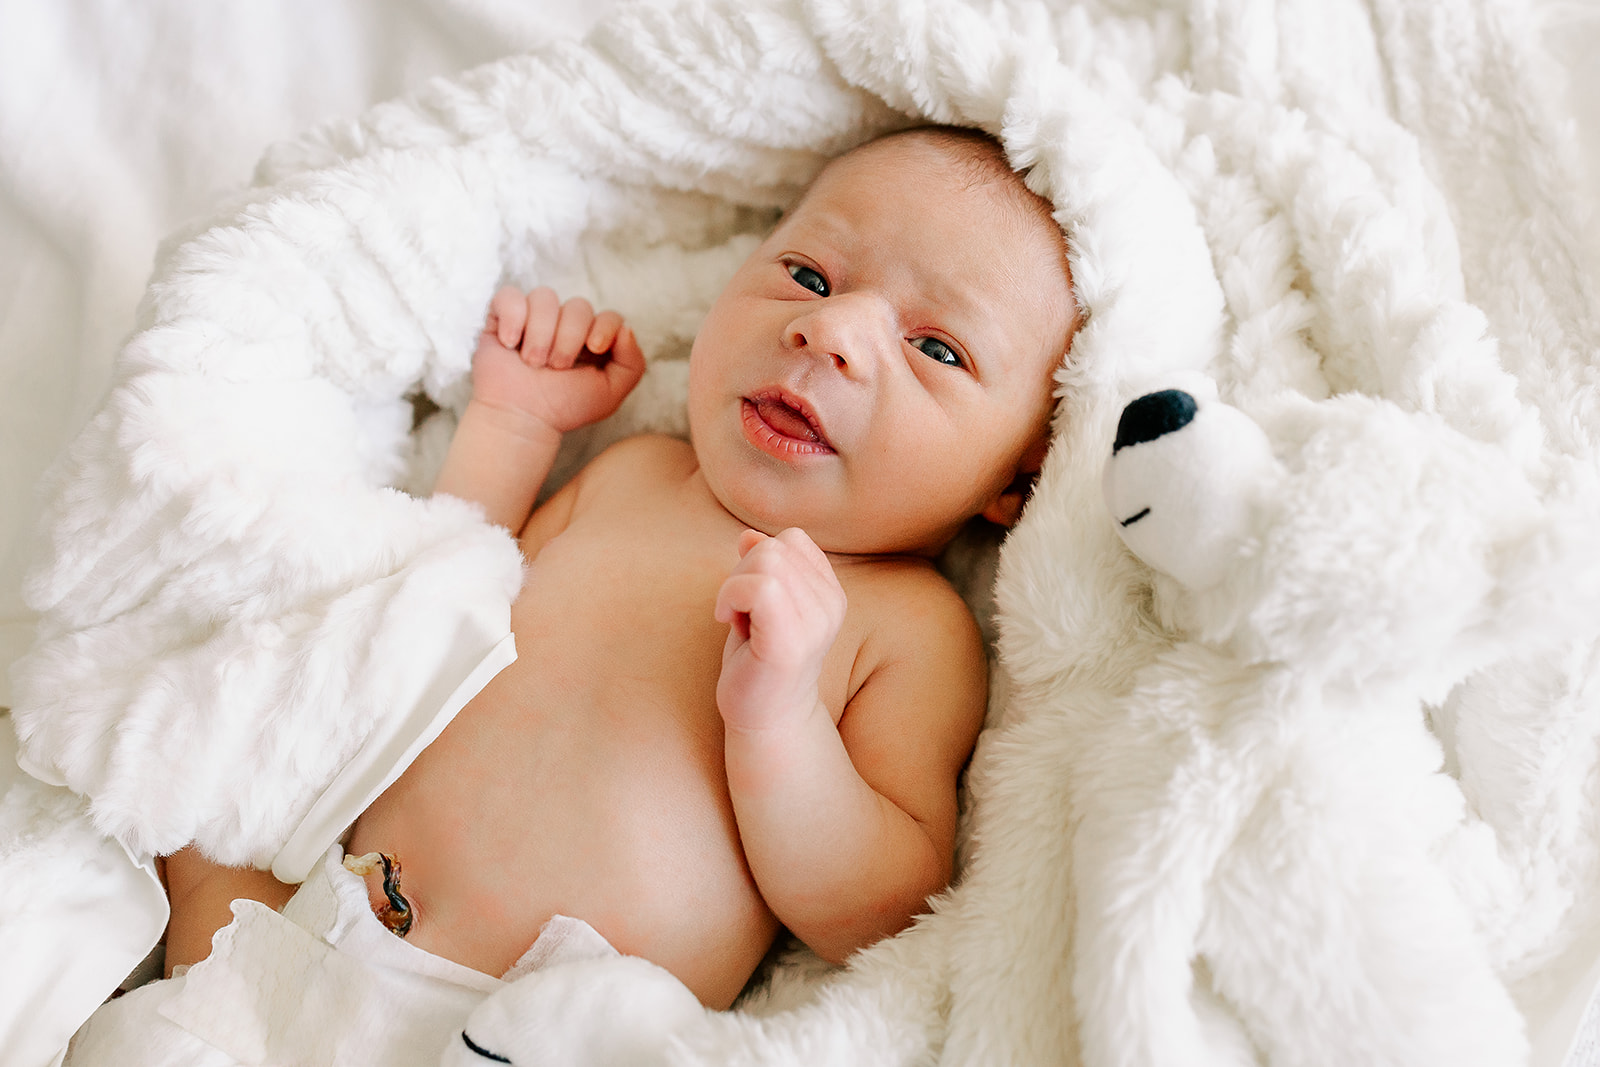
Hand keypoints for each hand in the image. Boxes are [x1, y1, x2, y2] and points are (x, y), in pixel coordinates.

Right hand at [470, 285, 645, 435]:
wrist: (521, 419)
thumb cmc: (563, 408)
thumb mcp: (609, 394)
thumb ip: (631, 364)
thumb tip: (625, 328)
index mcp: (591, 339)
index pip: (609, 316)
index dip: (605, 327)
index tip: (595, 348)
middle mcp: (564, 324)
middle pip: (578, 306)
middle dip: (569, 338)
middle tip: (556, 367)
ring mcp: (533, 318)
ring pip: (544, 297)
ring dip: (541, 332)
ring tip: (533, 362)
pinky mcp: (503, 317)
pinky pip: (509, 296)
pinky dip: (512, 317)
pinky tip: (510, 343)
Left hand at [714, 528, 846, 733]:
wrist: (765, 718)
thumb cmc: (757, 660)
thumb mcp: (761, 603)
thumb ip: (761, 567)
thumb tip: (749, 535)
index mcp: (830, 593)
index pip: (792, 540)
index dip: (760, 559)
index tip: (753, 599)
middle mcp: (831, 606)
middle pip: (774, 547)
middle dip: (742, 572)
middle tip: (738, 612)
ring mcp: (814, 625)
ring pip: (765, 561)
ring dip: (733, 586)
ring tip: (737, 618)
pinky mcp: (790, 643)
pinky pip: (758, 587)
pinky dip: (730, 596)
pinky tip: (727, 622)